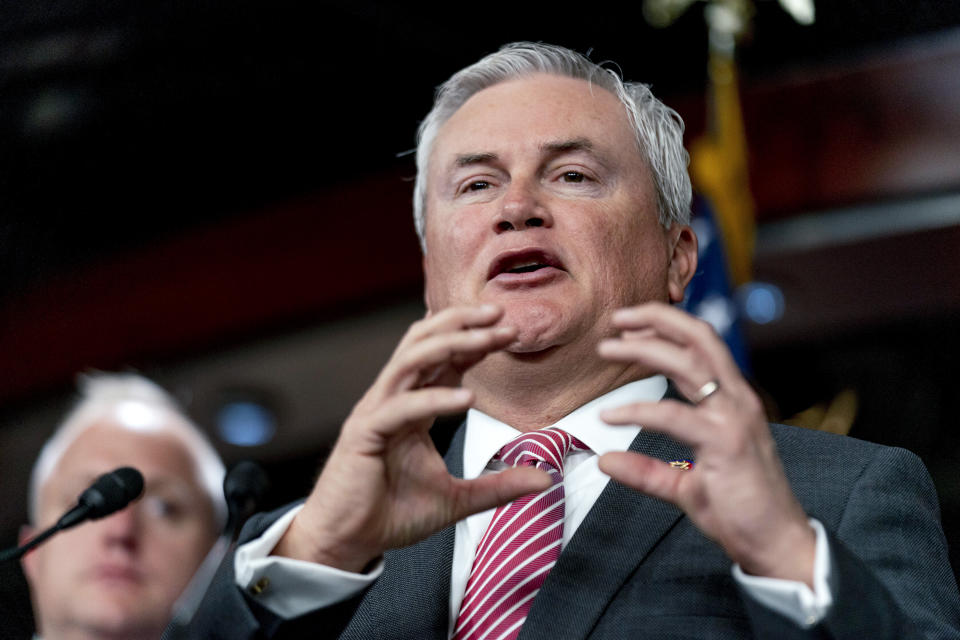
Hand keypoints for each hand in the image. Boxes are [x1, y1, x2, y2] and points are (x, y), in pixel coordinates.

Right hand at [275, 305, 551, 571]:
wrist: (348, 543)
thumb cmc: (393, 515)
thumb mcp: (458, 499)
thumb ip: (499, 485)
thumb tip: (545, 480)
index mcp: (411, 406)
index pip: (443, 360)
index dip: (474, 341)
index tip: (510, 330)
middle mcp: (392, 399)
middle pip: (424, 343)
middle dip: (463, 324)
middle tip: (502, 314)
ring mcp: (375, 412)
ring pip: (410, 360)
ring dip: (450, 344)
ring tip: (488, 338)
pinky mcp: (364, 433)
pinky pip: (401, 407)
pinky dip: (434, 399)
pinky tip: (466, 398)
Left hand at [596, 302, 815, 584]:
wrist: (776, 544)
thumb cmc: (738, 510)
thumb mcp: (684, 485)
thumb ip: (647, 471)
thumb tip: (606, 461)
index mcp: (732, 400)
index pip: (702, 345)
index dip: (667, 327)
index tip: (629, 327)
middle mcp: (737, 399)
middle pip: (699, 338)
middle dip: (656, 318)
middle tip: (616, 318)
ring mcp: (734, 418)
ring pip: (688, 363)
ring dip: (644, 348)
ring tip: (607, 349)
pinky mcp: (726, 442)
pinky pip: (674, 416)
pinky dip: (637, 411)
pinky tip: (610, 416)